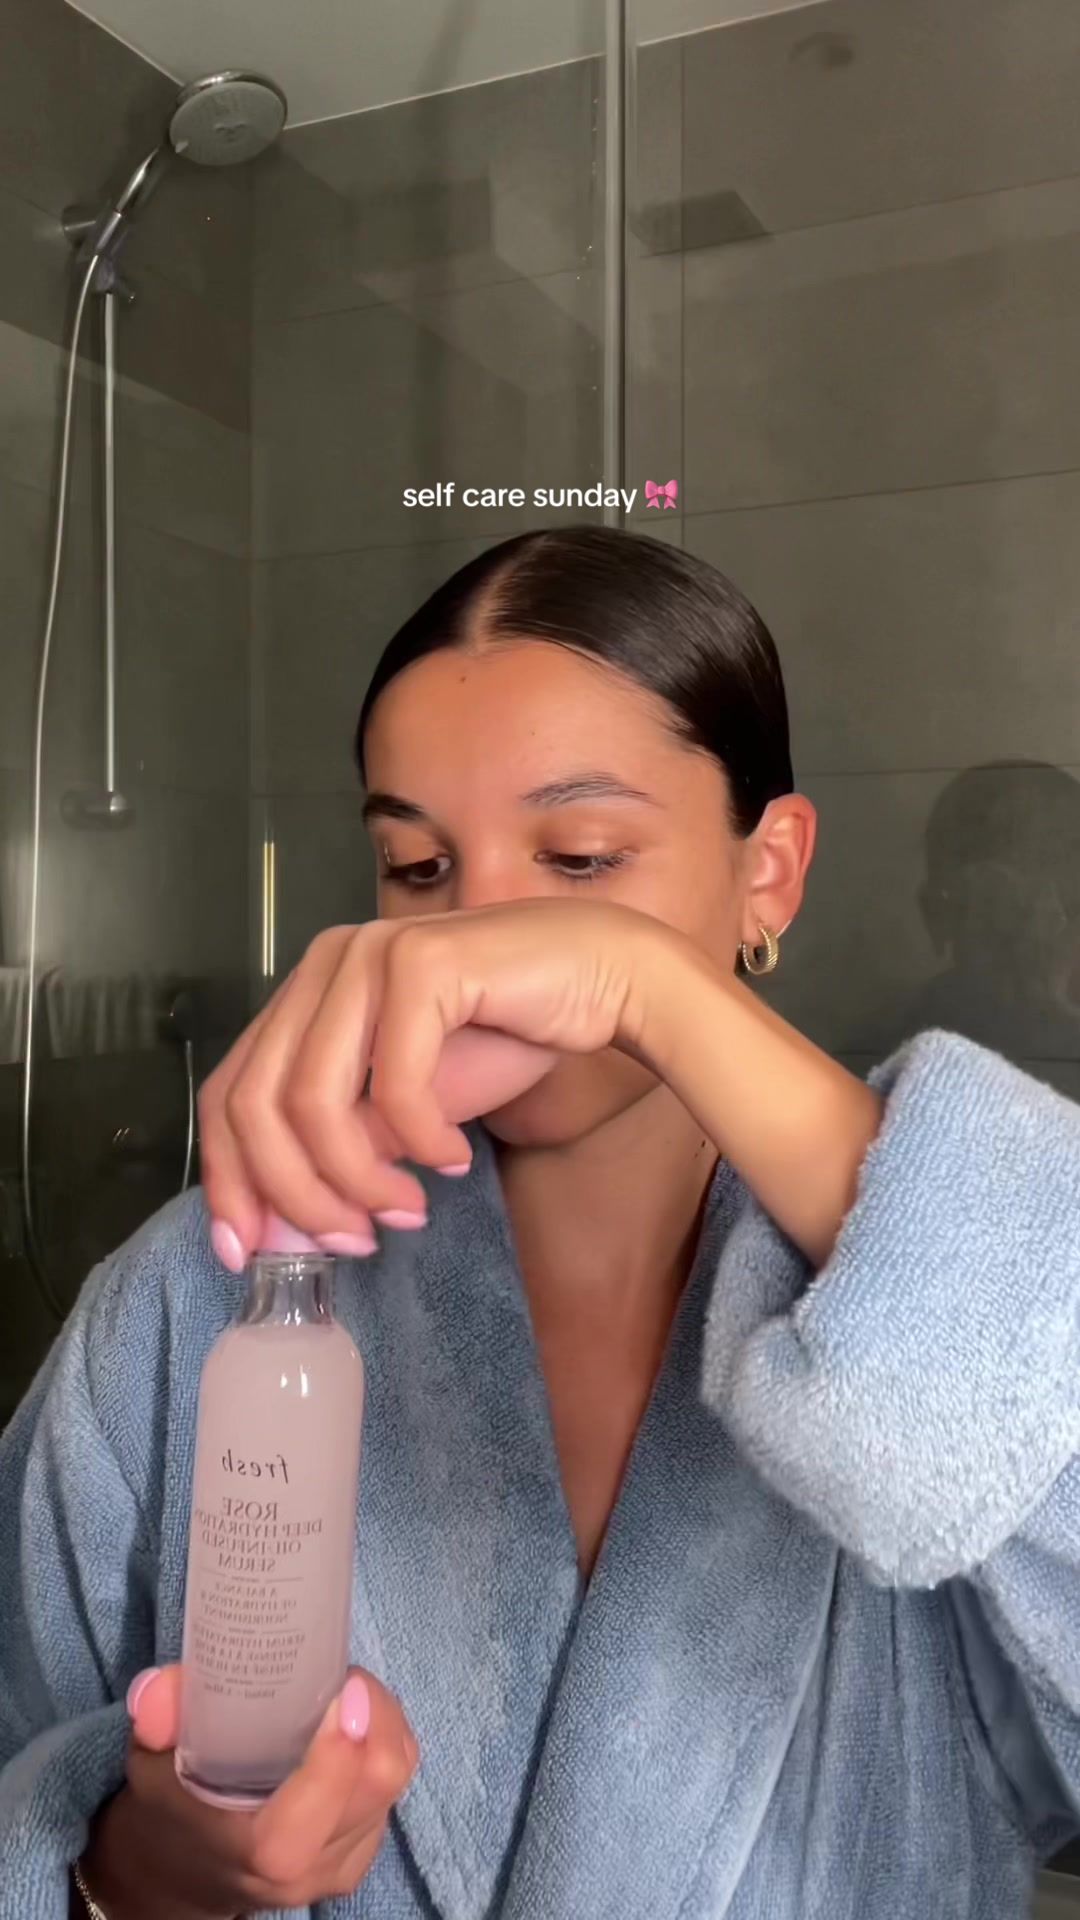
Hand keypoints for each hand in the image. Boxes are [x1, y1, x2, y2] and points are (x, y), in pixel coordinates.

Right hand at [80, 1664, 417, 1917]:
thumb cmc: (171, 1807)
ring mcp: (341, 1865)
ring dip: (382, 1723)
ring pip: (395, 1780)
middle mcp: (310, 1868)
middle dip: (374, 1715)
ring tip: (343, 1689)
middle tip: (341, 1673)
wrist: (183, 1869)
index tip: (343, 1688)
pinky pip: (394, 1788)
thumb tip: (160, 1686)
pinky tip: (352, 1721)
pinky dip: (383, 1744)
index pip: (315, 1813)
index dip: (339, 1753)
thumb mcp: (151, 1763)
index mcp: (261, 1852)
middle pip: (376, 1784)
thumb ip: (157, 1721)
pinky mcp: (361, 1854)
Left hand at [199, 900, 667, 1264]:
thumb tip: (282, 1229)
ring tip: (407, 1212)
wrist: (605, 974)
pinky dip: (421, 1138)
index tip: (246, 1254)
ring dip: (358, 1178)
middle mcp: (327, 963)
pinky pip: (395, 1081)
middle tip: (350, 1243)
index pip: (229, 1091)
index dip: (228, 1179)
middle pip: (257, 1103)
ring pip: (313, 1099)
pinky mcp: (422, 962)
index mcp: (309, 990)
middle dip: (296, 1193)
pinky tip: (453, 1159)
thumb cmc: (507, 1033)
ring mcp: (369, 955)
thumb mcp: (408, 1106)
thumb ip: (346, 1148)